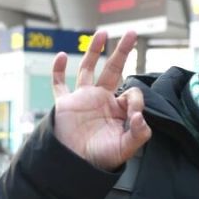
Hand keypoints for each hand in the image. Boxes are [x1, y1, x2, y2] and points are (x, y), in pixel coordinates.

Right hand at [52, 31, 150, 170]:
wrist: (75, 165)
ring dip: (94, 50)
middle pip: (113, 69)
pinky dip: (58, 70)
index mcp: (118, 109)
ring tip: (102, 33)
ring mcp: (83, 99)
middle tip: (131, 33)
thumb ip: (139, 133)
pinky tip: (63, 55)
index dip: (136, 100)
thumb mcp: (126, 148)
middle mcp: (102, 100)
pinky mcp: (65, 103)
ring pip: (88, 69)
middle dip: (122, 51)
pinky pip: (59, 84)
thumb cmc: (101, 158)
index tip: (134, 114)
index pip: (131, 93)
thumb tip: (140, 116)